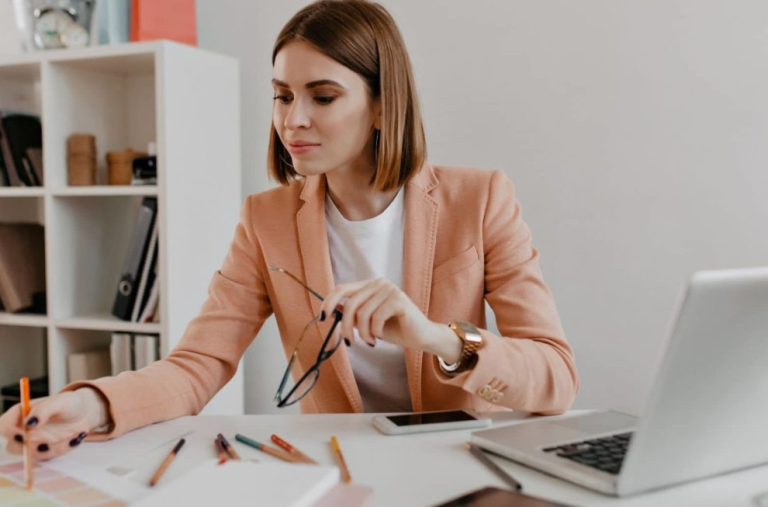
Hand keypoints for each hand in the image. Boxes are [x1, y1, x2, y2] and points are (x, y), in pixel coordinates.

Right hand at [0, 388, 108, 460]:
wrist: (83, 413)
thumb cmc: (69, 403)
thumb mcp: (61, 402)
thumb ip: (44, 410)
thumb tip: (29, 423)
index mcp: (20, 413)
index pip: (4, 426)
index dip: (11, 433)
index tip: (26, 436)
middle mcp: (22, 430)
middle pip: (13, 446)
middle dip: (30, 447)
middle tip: (49, 442)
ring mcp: (32, 443)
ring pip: (31, 455)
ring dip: (50, 449)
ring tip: (73, 436)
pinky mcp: (43, 451)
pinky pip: (48, 457)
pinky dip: (62, 449)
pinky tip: (75, 438)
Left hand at [318, 277, 457, 356]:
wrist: (422, 336)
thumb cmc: (395, 329)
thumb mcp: (368, 322)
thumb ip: (353, 314)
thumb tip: (332, 311)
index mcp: (370, 285)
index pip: (342, 288)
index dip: (328, 302)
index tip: (322, 318)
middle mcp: (379, 283)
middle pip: (350, 303)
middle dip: (346, 326)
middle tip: (348, 342)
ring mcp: (390, 289)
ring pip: (362, 313)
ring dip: (363, 333)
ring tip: (370, 341)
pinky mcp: (399, 299)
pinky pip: (376, 317)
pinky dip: (374, 332)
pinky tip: (380, 337)